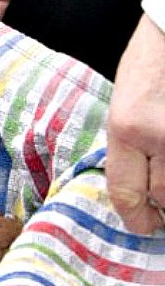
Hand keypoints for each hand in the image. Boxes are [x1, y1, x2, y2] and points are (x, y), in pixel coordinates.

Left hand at [106, 13, 164, 233]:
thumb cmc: (154, 60)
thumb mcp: (127, 101)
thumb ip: (131, 144)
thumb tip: (141, 187)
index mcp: (127, 127)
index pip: (125, 192)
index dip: (134, 217)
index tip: (142, 226)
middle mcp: (161, 135)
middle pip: (164, 196)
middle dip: (163, 203)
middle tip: (161, 207)